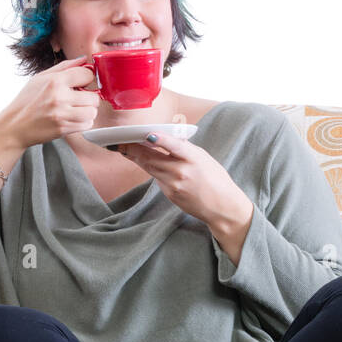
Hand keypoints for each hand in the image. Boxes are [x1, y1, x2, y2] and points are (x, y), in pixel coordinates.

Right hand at [0, 56, 99, 149]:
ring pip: (92, 112)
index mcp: (55, 81)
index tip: (81, 83)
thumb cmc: (27, 101)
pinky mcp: (63, 128)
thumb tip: (84, 60)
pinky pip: (87, 124)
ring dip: (87, 111)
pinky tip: (73, 119)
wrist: (15, 125)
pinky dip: (83, 122)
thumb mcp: (40, 77)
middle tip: (78, 99)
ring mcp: (62, 114)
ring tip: (76, 110)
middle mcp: (59, 97)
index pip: (87, 74)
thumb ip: (64, 67)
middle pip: (93, 96)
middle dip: (88, 98)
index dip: (86, 78)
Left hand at [116, 133, 253, 236]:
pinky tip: (140, 160)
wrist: (222, 207)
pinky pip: (156, 178)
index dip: (160, 140)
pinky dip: (149, 168)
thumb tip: (166, 138)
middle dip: (134, 148)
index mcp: (194, 159)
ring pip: (150, 167)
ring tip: (123, 148)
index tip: (147, 134)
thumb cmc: (216, 179)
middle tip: (120, 141)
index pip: (174, 146)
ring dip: (135, 157)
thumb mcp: (204, 158)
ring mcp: (174, 185)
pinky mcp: (170, 194)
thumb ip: (185, 149)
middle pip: (153, 158)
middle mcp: (182, 172)